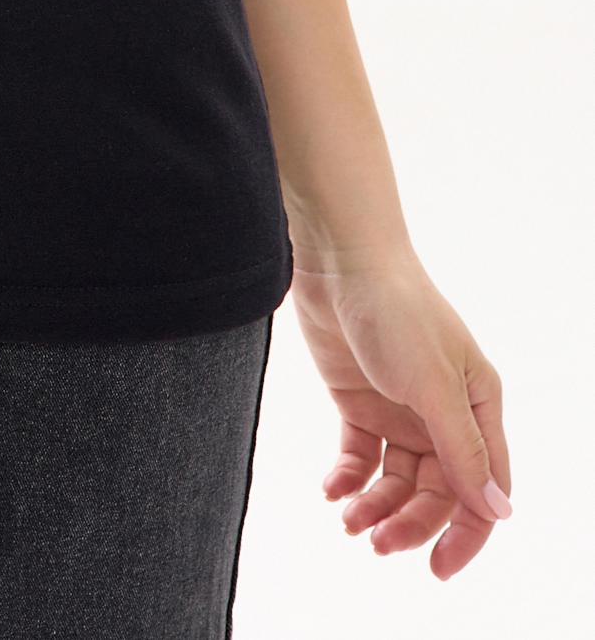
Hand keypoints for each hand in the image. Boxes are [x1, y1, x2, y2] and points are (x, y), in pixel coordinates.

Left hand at [288, 245, 511, 579]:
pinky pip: (359, 455)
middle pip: (436, 493)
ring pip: (396, 481)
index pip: (483, 490)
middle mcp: (443, 414)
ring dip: (375, 506)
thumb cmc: (397, 310)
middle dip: (409, 524)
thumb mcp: (434, 384)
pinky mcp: (358, 400)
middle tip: (374, 543)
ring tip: (348, 518)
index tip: (437, 570)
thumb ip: (462, 451)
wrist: (339, 257)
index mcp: (478, 407)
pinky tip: (331, 489)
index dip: (466, 534)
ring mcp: (400, 408)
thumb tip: (497, 513)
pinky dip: (347, 478)